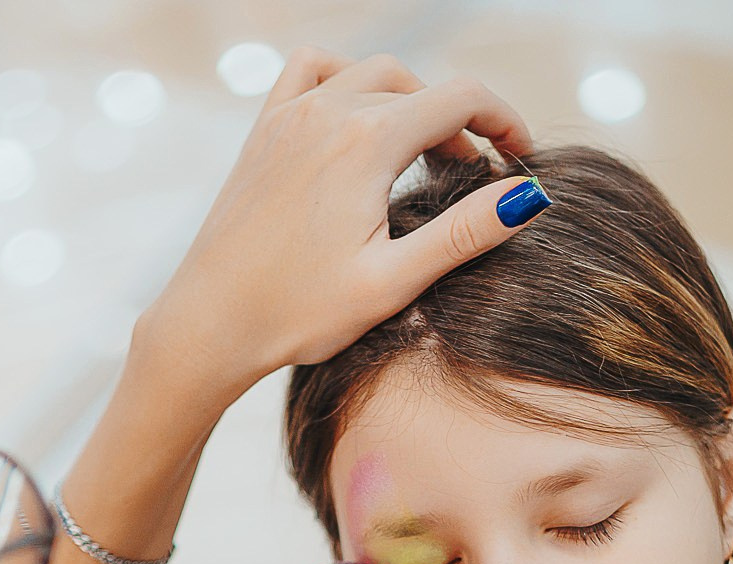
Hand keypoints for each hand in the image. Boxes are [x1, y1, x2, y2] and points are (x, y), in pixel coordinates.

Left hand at [137, 50, 539, 409]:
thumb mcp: (392, 282)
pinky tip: (357, 117)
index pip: (461, 99)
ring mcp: (290, 116)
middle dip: (460, 123)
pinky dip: (348, 79)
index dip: (504, 121)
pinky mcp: (264, 132)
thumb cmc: (296, 313)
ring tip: (425, 153)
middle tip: (474, 176)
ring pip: (372, 74)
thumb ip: (462, 234)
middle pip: (420, 88)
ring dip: (410, 101)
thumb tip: (524, 197)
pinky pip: (311, 70)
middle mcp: (327, 112)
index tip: (522, 157)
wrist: (208, 324)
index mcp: (367, 143)